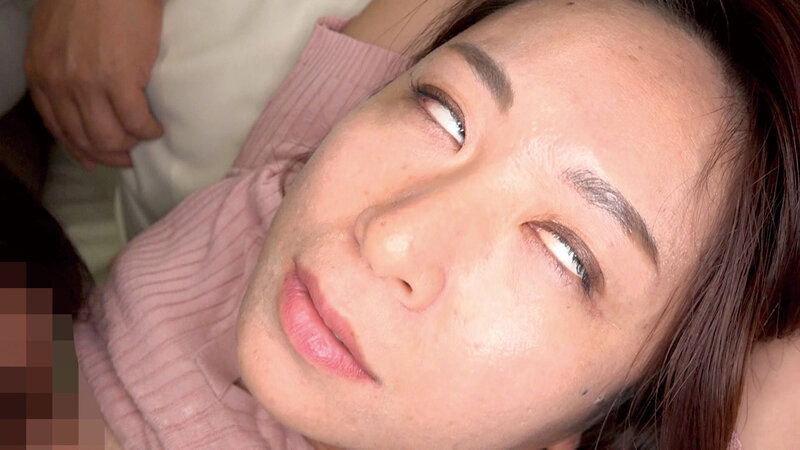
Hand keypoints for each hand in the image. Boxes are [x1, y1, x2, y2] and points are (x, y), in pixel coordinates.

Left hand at [25, 0, 163, 167]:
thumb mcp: (54, 35)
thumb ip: (58, 65)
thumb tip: (77, 95)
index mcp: (41, 73)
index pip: (58, 128)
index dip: (80, 149)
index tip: (96, 159)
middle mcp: (60, 84)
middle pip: (85, 139)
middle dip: (109, 154)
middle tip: (129, 155)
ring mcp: (89, 84)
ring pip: (110, 137)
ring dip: (131, 144)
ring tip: (144, 136)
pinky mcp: (120, 80)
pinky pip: (137, 123)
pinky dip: (149, 130)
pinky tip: (157, 127)